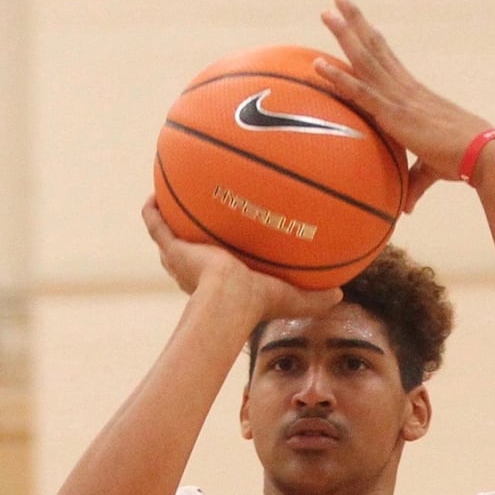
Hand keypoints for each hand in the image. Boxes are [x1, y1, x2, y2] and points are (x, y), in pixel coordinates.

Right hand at [142, 198, 341, 317]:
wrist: (229, 301)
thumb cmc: (258, 304)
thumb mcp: (291, 298)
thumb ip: (314, 297)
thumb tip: (341, 295)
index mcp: (218, 278)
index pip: (214, 263)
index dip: (215, 250)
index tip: (224, 234)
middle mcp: (194, 268)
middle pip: (186, 247)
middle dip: (189, 231)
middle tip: (199, 211)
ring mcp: (180, 256)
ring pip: (167, 234)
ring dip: (168, 214)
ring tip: (171, 193)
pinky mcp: (171, 246)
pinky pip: (154, 222)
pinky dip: (153, 208)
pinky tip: (156, 190)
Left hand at [315, 0, 494, 212]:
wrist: (482, 156)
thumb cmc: (461, 162)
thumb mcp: (430, 170)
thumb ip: (413, 182)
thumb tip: (405, 206)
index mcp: (413, 94)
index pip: (387, 58)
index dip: (370, 38)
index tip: (357, 20)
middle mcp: (405, 88)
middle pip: (374, 47)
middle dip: (355, 22)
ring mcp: (399, 98)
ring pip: (365, 59)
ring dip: (344, 34)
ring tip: (326, 11)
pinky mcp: (395, 114)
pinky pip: (360, 92)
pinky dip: (338, 79)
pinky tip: (318, 65)